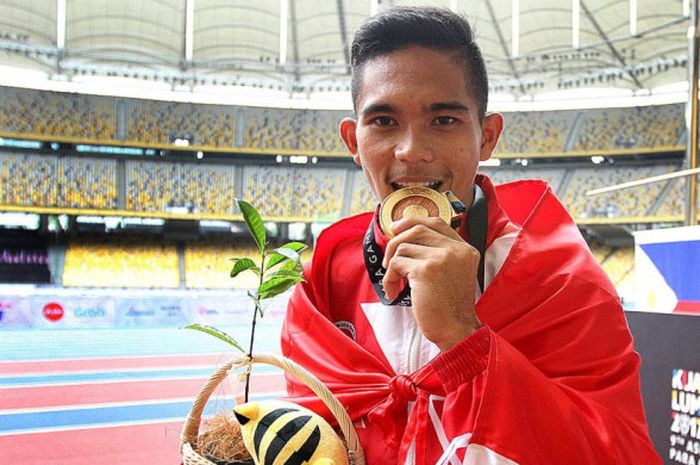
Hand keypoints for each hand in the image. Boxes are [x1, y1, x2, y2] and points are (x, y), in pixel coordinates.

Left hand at [382, 216, 481, 350]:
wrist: (455, 330)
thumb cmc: (449, 308)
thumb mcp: (454, 274)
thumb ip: (440, 254)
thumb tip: (405, 236)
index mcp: (465, 249)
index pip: (437, 222)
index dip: (414, 220)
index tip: (397, 226)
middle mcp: (456, 250)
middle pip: (417, 229)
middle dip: (396, 240)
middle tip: (387, 257)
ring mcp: (442, 258)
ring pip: (403, 247)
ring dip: (392, 265)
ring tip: (393, 282)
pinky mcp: (426, 270)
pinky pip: (396, 264)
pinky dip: (389, 278)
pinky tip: (392, 292)